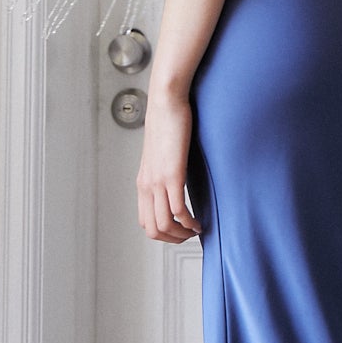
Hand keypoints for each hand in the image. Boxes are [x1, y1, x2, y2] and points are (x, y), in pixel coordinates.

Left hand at [136, 88, 200, 242]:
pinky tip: (198, 221)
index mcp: (143, 183)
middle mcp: (146, 185)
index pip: (145, 222)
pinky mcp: (172, 175)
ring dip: (182, 234)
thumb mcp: (162, 154)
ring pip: (164, 225)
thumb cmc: (167, 123)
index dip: (164, 234)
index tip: (181, 231)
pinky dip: (190, 222)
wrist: (165, 103)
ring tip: (196, 230)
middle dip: (173, 240)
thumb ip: (165, 171)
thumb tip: (177, 180)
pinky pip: (179, 210)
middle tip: (190, 235)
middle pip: (152, 229)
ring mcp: (158, 182)